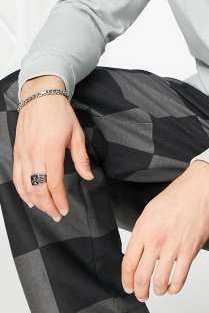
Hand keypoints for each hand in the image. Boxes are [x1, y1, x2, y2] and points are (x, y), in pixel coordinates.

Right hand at [13, 92, 94, 220]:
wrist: (41, 97)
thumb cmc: (60, 114)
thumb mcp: (77, 134)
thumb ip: (81, 158)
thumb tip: (88, 176)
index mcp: (51, 151)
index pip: (54, 184)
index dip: (59, 200)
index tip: (65, 210)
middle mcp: (34, 155)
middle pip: (38, 190)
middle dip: (48, 206)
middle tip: (57, 215)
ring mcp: (23, 155)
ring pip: (25, 187)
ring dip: (35, 202)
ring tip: (46, 210)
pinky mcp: (17, 153)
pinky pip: (17, 178)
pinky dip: (22, 192)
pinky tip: (29, 199)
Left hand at [121, 161, 208, 300]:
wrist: (200, 189)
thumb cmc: (178, 195)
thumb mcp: (150, 210)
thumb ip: (142, 232)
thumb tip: (138, 251)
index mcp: (143, 229)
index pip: (128, 263)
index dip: (126, 280)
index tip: (128, 286)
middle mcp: (156, 240)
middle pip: (141, 277)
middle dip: (139, 291)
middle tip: (141, 295)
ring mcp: (173, 247)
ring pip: (159, 282)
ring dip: (157, 291)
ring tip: (158, 291)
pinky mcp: (189, 251)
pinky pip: (179, 279)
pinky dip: (174, 288)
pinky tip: (173, 286)